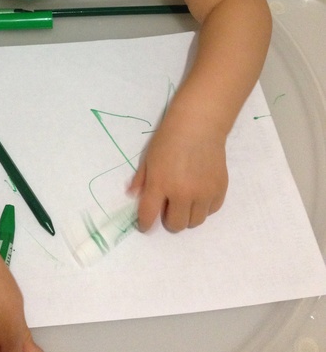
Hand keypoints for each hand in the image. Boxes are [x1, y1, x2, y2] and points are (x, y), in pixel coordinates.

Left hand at [129, 117, 227, 232]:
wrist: (199, 126)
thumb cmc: (169, 139)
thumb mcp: (148, 158)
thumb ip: (140, 179)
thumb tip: (132, 196)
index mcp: (160, 183)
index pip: (149, 215)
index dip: (145, 224)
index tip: (145, 225)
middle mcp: (183, 193)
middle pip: (176, 225)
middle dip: (169, 220)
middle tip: (168, 207)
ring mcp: (204, 193)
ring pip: (195, 222)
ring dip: (187, 216)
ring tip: (185, 200)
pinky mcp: (220, 190)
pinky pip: (211, 211)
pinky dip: (203, 207)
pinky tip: (199, 194)